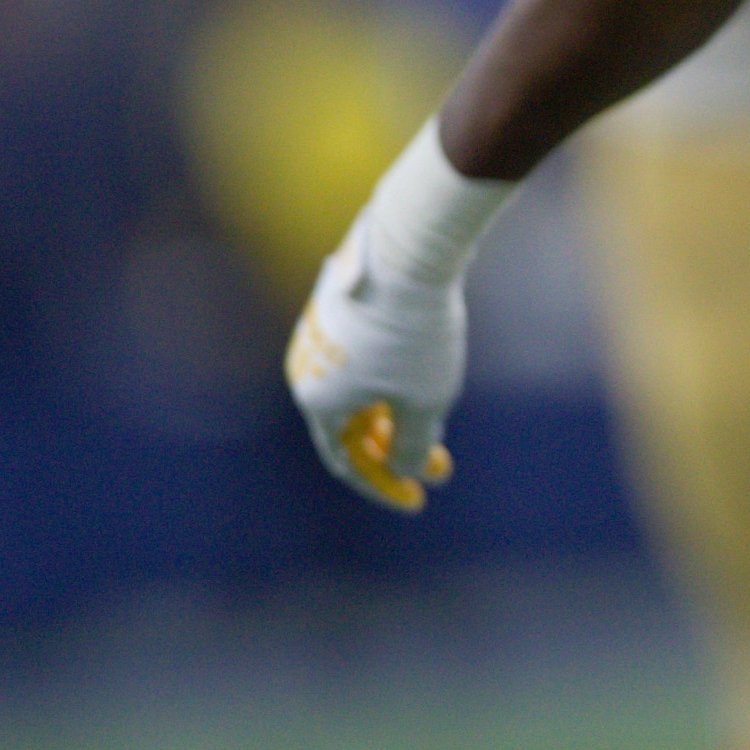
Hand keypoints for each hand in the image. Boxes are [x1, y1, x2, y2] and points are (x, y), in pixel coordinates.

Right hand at [287, 228, 466, 513]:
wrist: (406, 248)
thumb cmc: (415, 333)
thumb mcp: (425, 402)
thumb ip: (413, 446)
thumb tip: (404, 468)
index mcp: (317, 401)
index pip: (347, 462)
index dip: (385, 487)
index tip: (420, 500)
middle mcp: (307, 369)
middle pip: (354, 428)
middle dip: (399, 450)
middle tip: (442, 465)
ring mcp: (321, 336)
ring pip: (360, 393)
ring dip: (398, 417)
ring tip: (439, 423)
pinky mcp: (339, 309)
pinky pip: (362, 362)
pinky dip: (391, 383)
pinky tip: (427, 381)